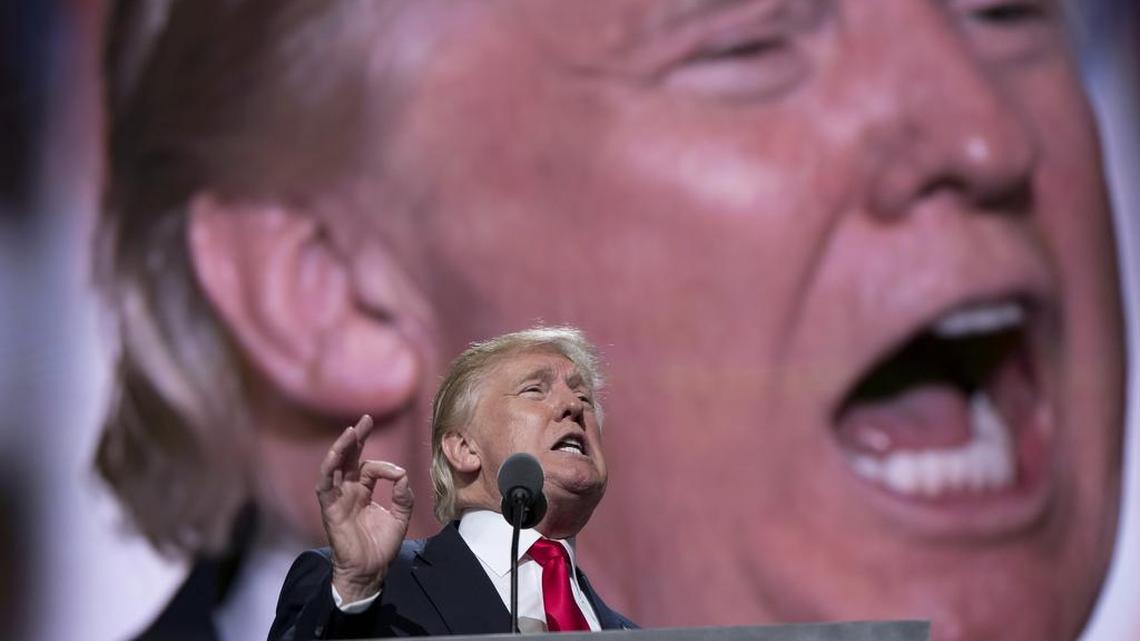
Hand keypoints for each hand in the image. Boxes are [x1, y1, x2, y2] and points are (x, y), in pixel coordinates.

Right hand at [316, 415, 413, 602]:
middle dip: (356, 439)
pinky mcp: (329, 509)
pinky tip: (335, 455)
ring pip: (334, 467)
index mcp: (364, 491)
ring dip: (341, 449)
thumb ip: (403, 496)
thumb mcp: (400, 517)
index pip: (371, 467)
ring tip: (351, 431)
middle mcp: (349, 491)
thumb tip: (402, 475)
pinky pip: (324, 485)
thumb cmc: (382, 546)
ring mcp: (338, 498)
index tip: (399, 475)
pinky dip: (328, 469)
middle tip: (365, 420)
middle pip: (349, 458)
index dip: (387, 467)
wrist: (370, 570)